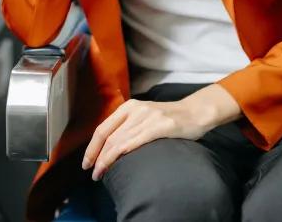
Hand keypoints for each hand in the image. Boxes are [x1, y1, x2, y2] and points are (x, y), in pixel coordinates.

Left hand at [82, 86, 241, 181]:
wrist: (196, 112)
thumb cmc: (169, 119)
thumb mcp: (144, 117)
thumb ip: (128, 127)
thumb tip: (109, 148)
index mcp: (128, 107)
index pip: (103, 129)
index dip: (92, 147)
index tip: (86, 163)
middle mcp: (135, 109)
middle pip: (108, 136)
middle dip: (97, 156)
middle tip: (92, 174)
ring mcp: (148, 116)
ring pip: (119, 140)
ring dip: (107, 159)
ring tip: (101, 174)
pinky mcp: (161, 125)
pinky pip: (137, 139)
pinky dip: (124, 151)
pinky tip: (117, 160)